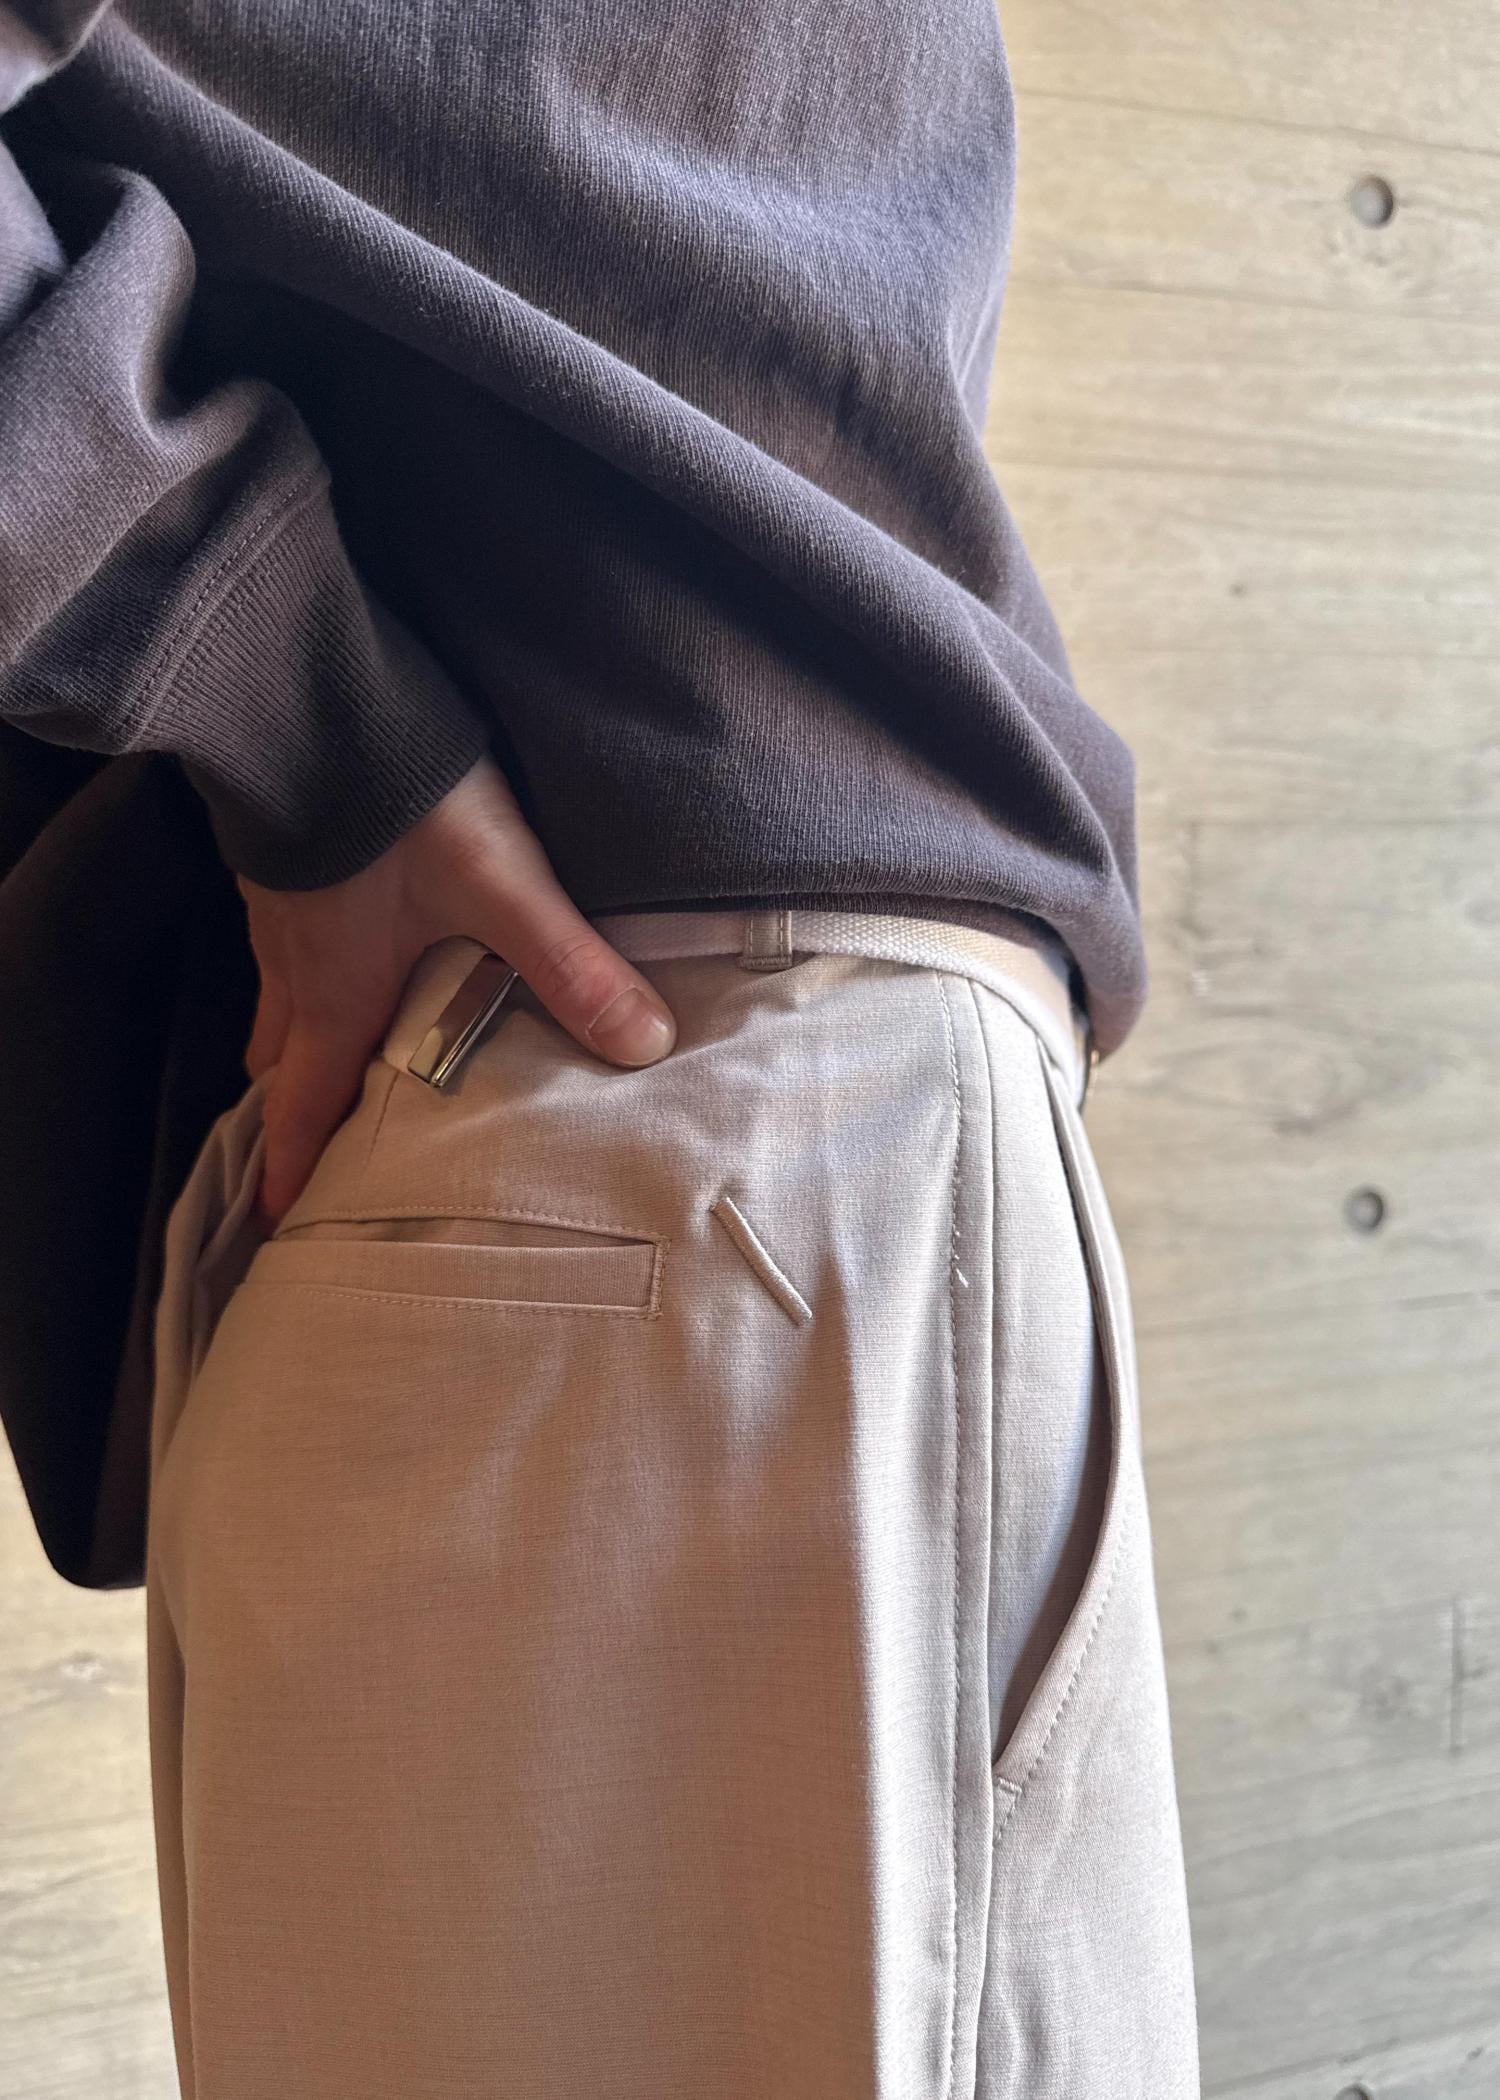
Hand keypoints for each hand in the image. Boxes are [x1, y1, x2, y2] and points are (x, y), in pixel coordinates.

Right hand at [238, 755, 676, 1228]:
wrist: (312, 695)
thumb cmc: (397, 803)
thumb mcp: (500, 886)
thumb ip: (568, 965)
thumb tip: (644, 1046)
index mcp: (338, 992)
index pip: (308, 1102)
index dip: (295, 1167)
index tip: (276, 1220)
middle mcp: (296, 962)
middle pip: (282, 1056)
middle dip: (291, 1105)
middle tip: (303, 1148)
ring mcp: (280, 906)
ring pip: (277, 995)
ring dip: (291, 1036)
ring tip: (313, 1058)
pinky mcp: (283, 853)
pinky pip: (282, 938)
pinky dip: (299, 968)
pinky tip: (332, 944)